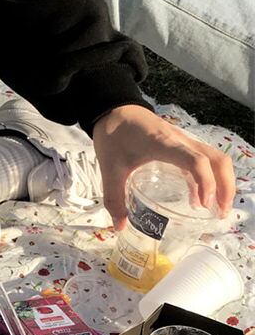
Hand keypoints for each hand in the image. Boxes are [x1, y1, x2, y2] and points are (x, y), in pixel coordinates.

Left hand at [92, 104, 235, 229]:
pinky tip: (198, 197)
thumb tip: (120, 227)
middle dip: (225, 187)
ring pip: (215, 158)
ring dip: (222, 182)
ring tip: (216, 208)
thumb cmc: (113, 134)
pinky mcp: (181, 143)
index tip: (202, 205)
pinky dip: (210, 177)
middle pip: (217, 160)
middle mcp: (180, 141)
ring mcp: (183, 140)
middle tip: (219, 213)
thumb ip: (114, 197)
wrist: (113, 108)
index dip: (205, 182)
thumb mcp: (110, 167)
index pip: (196, 160)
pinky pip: (204, 159)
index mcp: (163, 144)